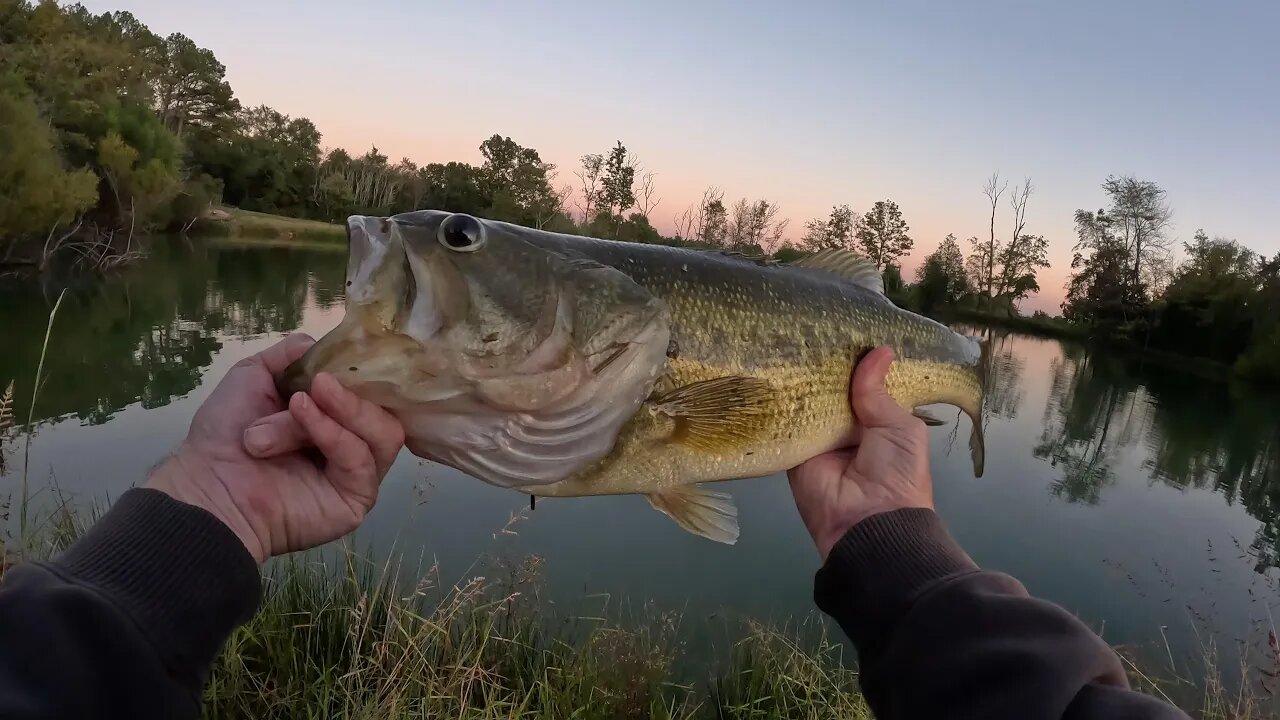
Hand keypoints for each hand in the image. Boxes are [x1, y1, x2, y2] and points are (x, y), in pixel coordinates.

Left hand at [146, 333, 405, 563]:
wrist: (209, 482)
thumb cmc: (227, 432)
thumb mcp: (255, 374)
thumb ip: (295, 355)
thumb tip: (330, 345)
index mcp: (337, 419)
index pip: (377, 393)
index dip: (370, 375)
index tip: (346, 359)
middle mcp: (354, 445)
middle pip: (387, 412)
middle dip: (352, 394)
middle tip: (318, 383)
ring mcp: (359, 474)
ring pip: (384, 434)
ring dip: (342, 412)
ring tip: (299, 403)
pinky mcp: (357, 500)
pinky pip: (361, 461)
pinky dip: (333, 435)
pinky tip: (303, 418)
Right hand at [788, 346, 932, 559]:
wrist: (867, 522)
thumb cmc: (896, 473)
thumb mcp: (899, 427)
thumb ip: (879, 392)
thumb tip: (878, 350)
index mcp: (878, 420)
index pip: (864, 383)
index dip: (857, 360)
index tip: (844, 327)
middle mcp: (846, 425)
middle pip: (832, 389)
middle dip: (825, 365)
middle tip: (811, 326)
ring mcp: (818, 436)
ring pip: (808, 400)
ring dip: (802, 378)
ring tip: (790, 338)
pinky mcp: (793, 447)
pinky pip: (786, 420)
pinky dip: (782, 401)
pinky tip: (773, 369)